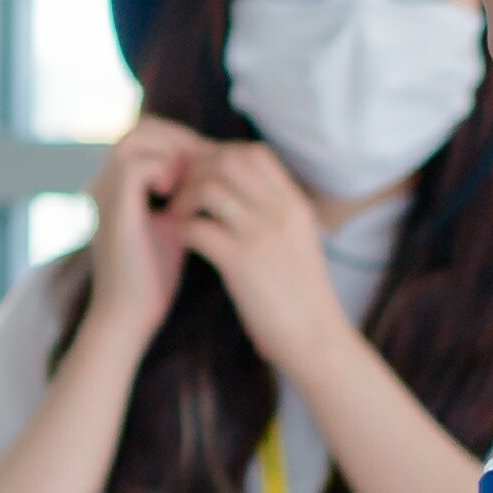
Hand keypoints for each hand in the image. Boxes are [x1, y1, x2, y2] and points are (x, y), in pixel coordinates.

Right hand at [85, 118, 207, 334]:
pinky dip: (162, 171)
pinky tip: (177, 194)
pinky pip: (135, 164)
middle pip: (141, 126)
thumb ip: (181, 194)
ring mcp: (104, 191)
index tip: (212, 161)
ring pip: (136, 137)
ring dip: (172, 151)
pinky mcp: (111, 207)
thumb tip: (212, 168)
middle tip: (208, 162)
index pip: (148, 133)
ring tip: (193, 177)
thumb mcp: (172, 224)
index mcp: (115, 184)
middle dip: (181, 138)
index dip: (182, 139)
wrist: (128, 317)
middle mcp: (103, 181)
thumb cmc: (152, 278)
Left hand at [170, 139, 343, 354]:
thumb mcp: (299, 243)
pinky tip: (178, 240)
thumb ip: (277, 216)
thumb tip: (245, 198)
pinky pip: (199, 227)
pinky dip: (180, 229)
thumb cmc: (303, 298)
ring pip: (209, 188)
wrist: (317, 339)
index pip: (253, 153)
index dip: (218, 156)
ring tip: (175, 217)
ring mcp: (262, 235)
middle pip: (226, 161)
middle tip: (179, 194)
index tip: (200, 179)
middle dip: (194, 171)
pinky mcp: (241, 263)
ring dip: (183, 199)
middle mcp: (281, 211)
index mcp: (294, 204)